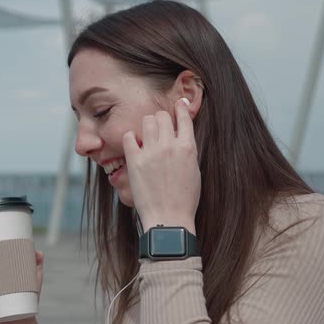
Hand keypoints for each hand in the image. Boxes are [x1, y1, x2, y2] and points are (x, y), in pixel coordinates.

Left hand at [122, 98, 199, 234]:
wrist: (169, 219)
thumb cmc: (184, 199)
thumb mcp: (194, 171)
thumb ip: (187, 150)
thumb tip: (180, 136)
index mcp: (187, 147)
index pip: (184, 117)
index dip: (180, 108)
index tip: (178, 105)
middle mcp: (169, 146)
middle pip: (162, 116)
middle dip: (161, 119)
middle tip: (159, 129)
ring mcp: (151, 152)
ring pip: (146, 121)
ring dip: (146, 126)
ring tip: (147, 137)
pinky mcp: (134, 161)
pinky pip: (128, 136)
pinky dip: (131, 138)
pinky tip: (134, 145)